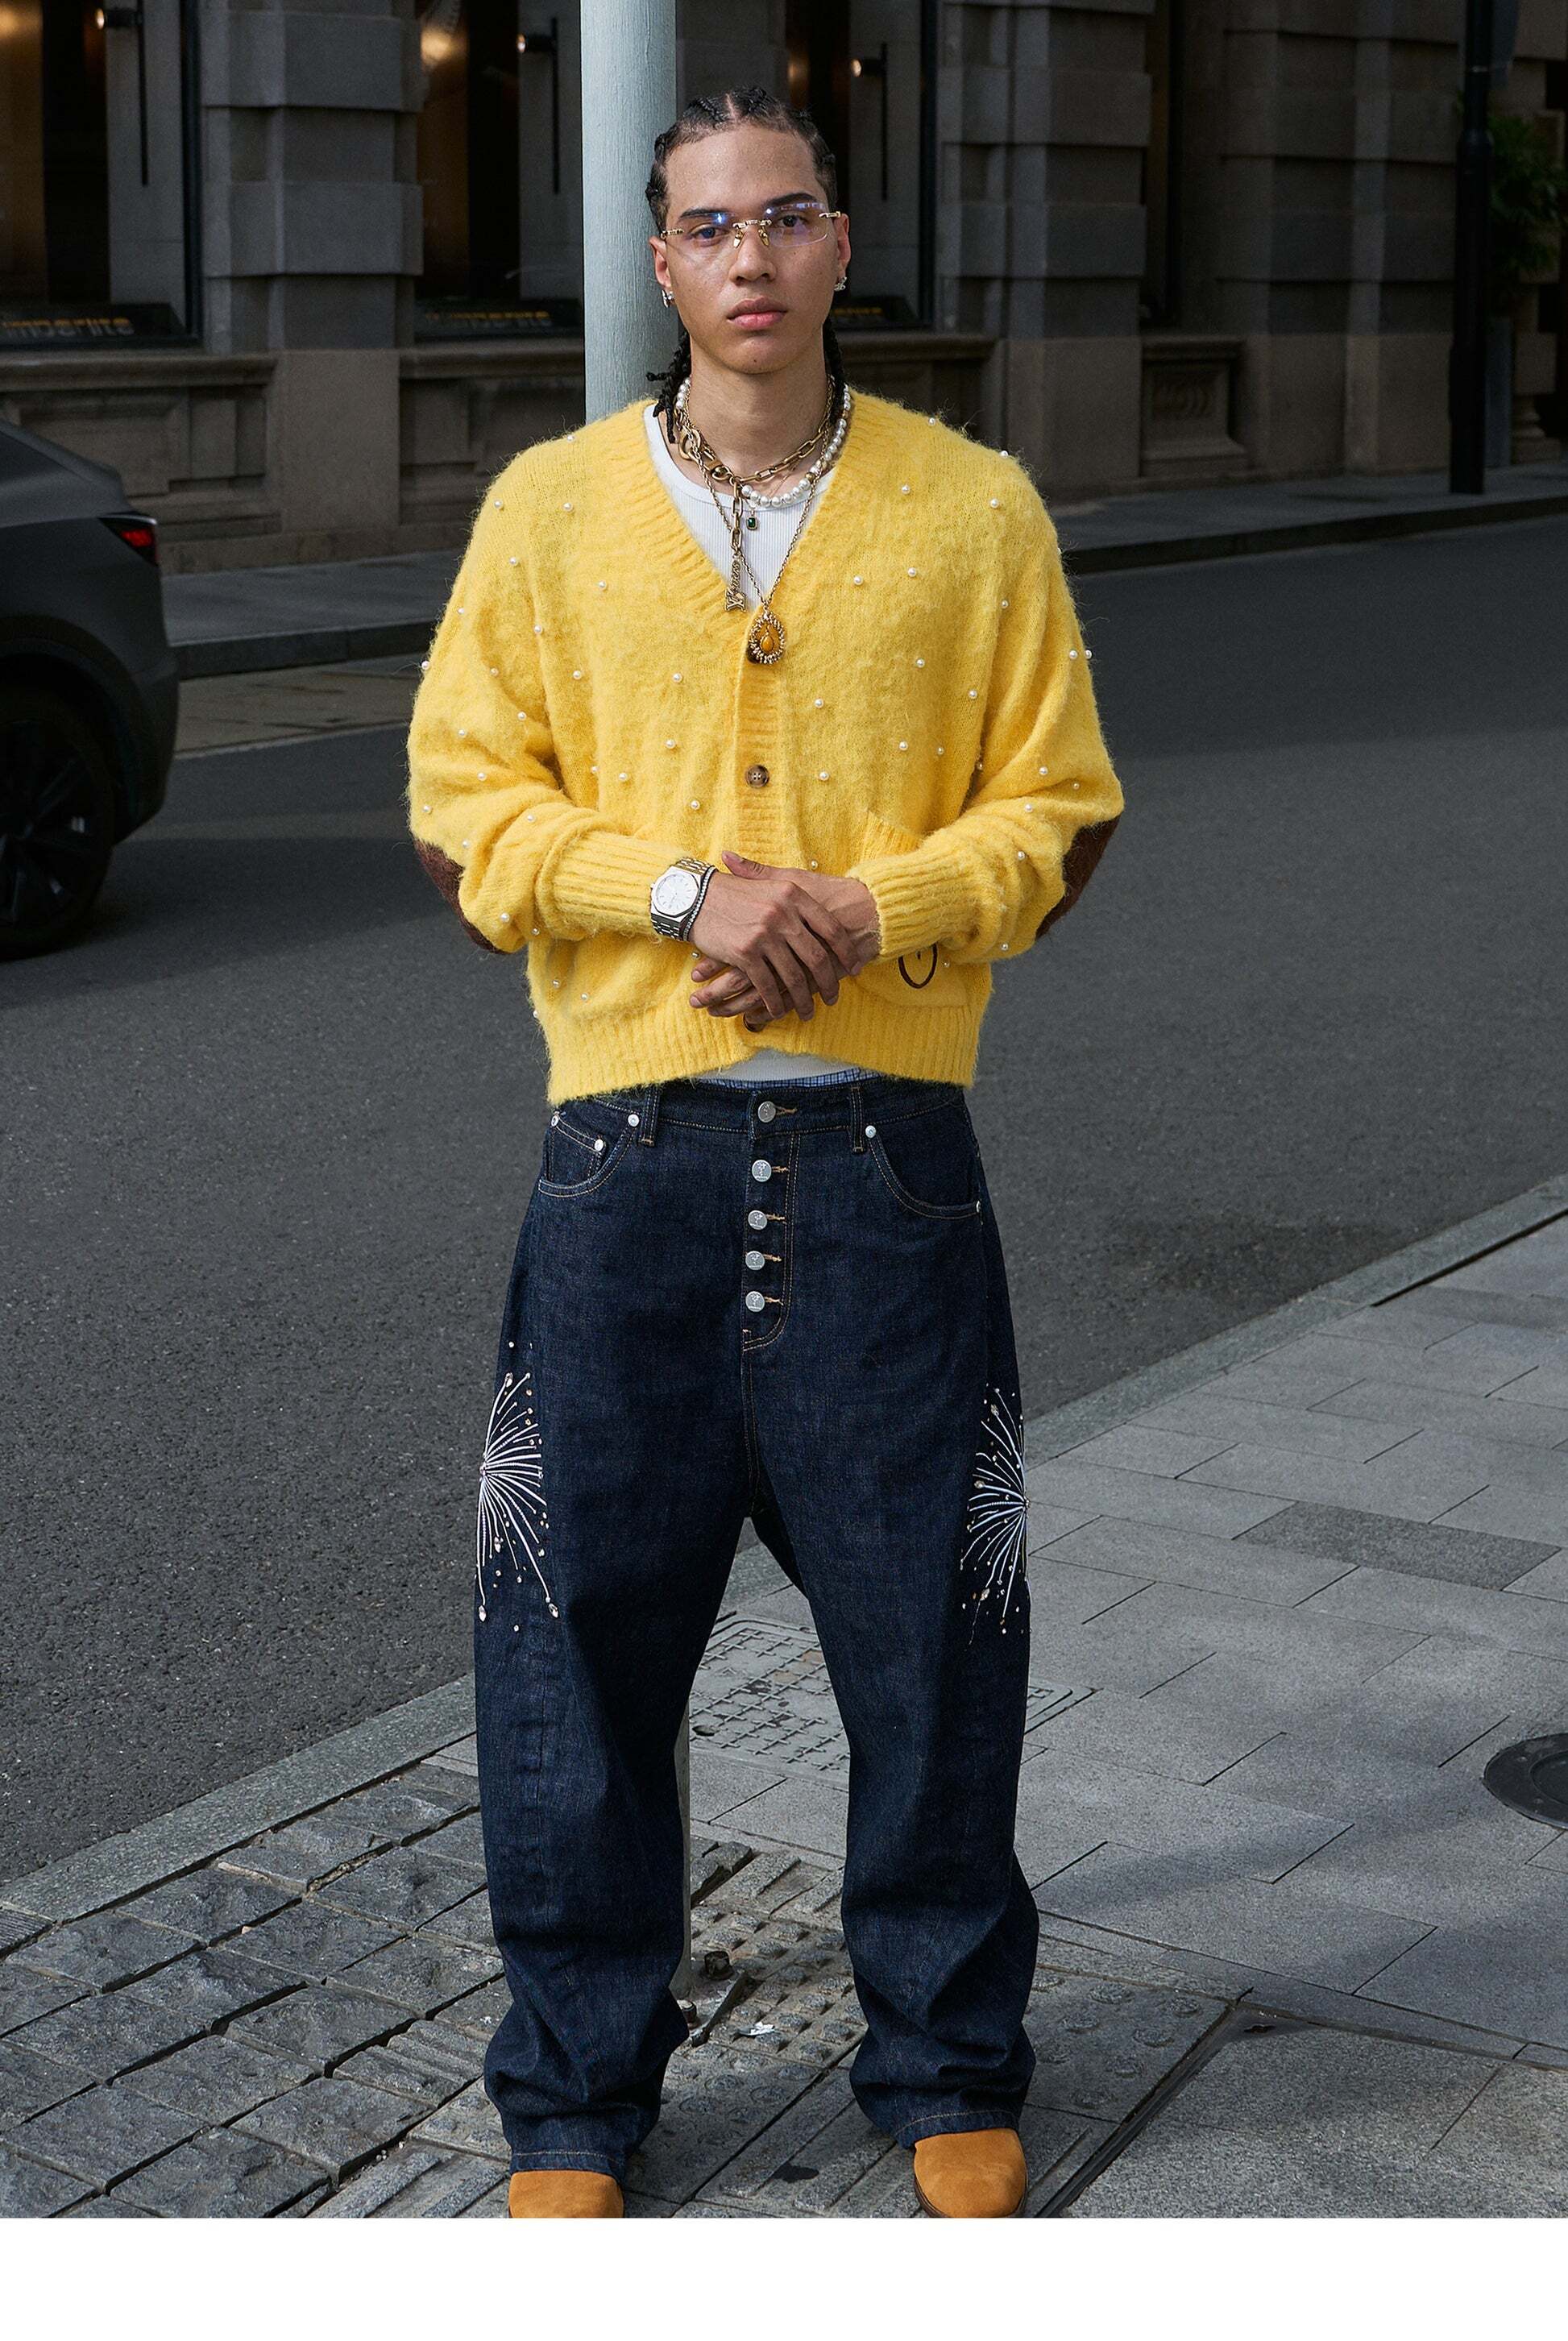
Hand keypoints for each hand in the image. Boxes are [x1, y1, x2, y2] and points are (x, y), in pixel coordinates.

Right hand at [686, 851, 880, 1024]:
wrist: (696, 897)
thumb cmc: (735, 893)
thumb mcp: (769, 882)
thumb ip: (795, 896)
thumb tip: (826, 907)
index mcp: (794, 895)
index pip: (831, 928)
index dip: (846, 951)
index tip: (854, 968)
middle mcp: (783, 914)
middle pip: (816, 957)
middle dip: (828, 983)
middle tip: (832, 997)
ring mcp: (765, 934)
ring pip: (793, 976)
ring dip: (802, 1000)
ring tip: (808, 1012)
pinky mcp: (746, 953)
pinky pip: (768, 985)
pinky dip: (775, 1002)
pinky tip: (780, 1011)